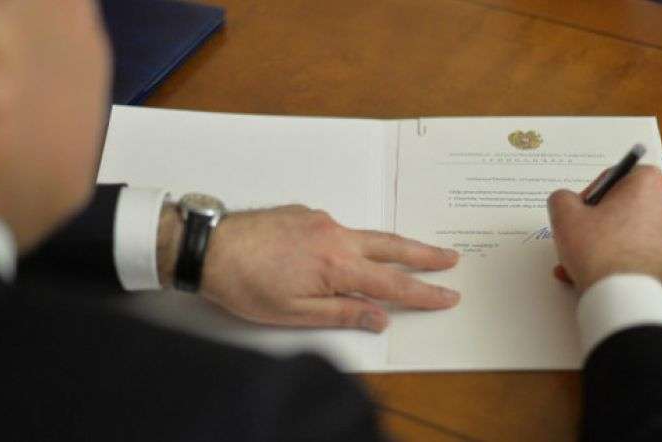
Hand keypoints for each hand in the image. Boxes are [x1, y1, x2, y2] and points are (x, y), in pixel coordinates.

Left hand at [200, 205, 460, 331]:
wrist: (210, 246)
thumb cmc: (245, 284)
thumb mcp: (295, 313)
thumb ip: (342, 313)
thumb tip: (380, 318)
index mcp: (336, 266)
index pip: (392, 284)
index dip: (423, 292)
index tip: (448, 294)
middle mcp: (335, 236)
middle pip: (391, 247)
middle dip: (424, 255)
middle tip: (451, 258)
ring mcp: (319, 220)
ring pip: (365, 235)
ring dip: (390, 246)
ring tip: (410, 253)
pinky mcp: (304, 213)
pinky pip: (337, 228)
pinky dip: (349, 242)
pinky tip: (341, 254)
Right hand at [548, 165, 661, 292]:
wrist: (624, 294)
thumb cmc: (599, 250)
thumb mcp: (564, 215)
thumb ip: (561, 198)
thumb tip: (566, 201)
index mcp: (648, 182)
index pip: (613, 177)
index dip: (589, 195)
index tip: (578, 213)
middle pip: (620, 204)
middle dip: (594, 222)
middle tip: (577, 236)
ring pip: (625, 229)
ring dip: (599, 242)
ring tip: (577, 261)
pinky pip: (635, 248)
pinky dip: (614, 256)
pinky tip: (590, 272)